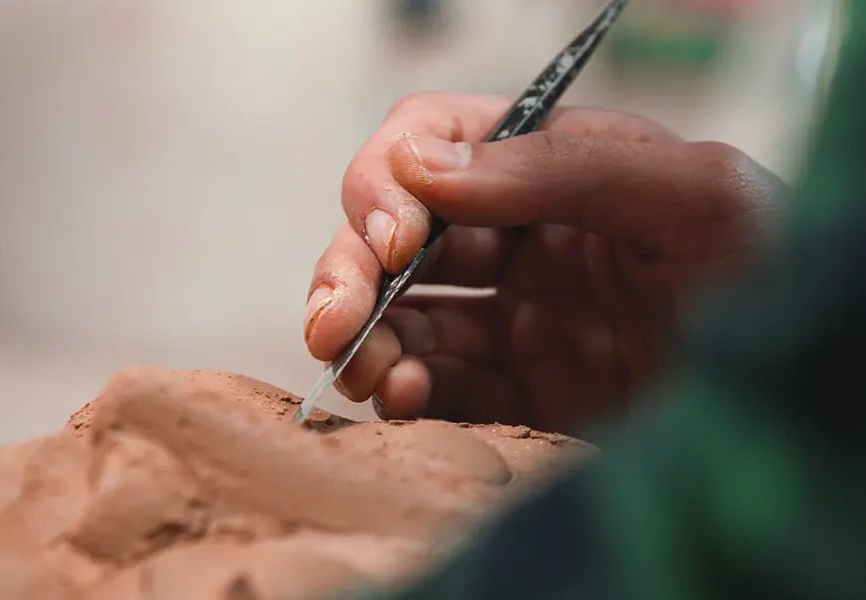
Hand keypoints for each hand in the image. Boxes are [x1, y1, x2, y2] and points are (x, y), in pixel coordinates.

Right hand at [303, 93, 782, 432]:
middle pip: (398, 239)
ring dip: (368, 340)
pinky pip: (442, 388)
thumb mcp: (694, 193)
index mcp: (553, 169)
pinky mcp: (525, 390)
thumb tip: (427, 168)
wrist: (804, 390)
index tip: (395, 237)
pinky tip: (402, 400)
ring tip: (371, 373)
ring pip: (405, 318)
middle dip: (351, 271)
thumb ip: (562, 165)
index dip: (390, 183)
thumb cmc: (773, 267)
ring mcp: (519, 319)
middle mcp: (523, 239)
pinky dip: (406, 394)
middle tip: (333, 320)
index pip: (435, 147)